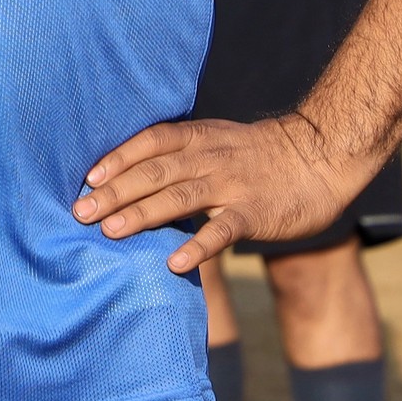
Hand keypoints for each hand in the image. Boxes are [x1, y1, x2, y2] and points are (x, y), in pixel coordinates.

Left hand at [75, 114, 363, 278]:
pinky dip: (198, 246)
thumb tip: (134, 178)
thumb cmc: (261, 156)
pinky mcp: (255, 213)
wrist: (322, 156)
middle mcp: (211, 158)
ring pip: (180, 196)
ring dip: (142, 213)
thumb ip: (182, 156)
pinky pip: (222, 230)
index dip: (118, 158)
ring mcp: (233, 185)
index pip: (151, 142)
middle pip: (155, 171)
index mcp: (200, 138)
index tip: (87, 178)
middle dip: (115, 192)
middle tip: (79, 212)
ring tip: (109, 231)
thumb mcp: (219, 142)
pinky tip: (174, 262)